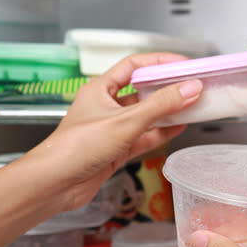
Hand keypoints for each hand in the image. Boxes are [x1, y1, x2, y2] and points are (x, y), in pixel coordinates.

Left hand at [18, 53, 202, 213]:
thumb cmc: (76, 147)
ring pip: (145, 115)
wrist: (55, 184)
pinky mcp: (116, 149)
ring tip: (191, 106)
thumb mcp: (125, 121)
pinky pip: (144, 136)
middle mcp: (106, 106)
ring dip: (167, 111)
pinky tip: (177, 129)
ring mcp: (111, 128)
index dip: (160, 62)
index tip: (183, 64)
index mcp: (100, 89)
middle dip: (167, 88)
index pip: (134, 65)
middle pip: (142, 90)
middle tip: (191, 86)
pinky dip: (161, 133)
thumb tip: (190, 88)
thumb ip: (161, 105)